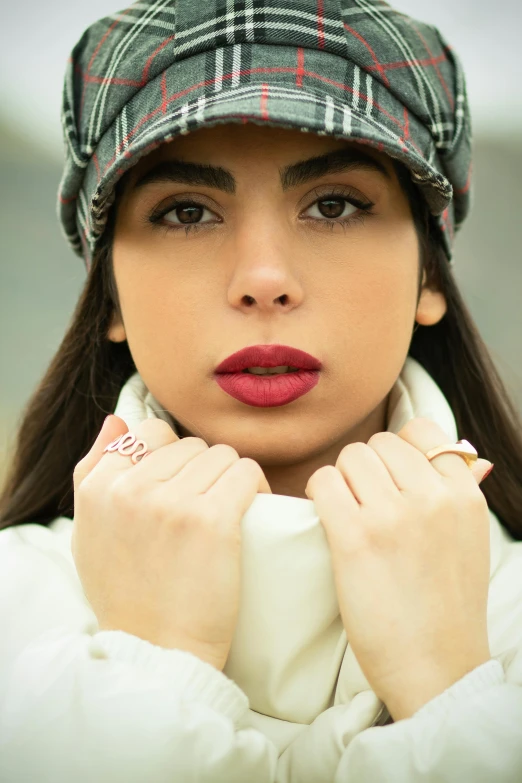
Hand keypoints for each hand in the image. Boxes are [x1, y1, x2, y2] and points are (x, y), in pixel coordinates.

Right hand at [72, 415, 270, 670]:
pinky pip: (246, 472)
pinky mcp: (213, 521)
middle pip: (190, 445)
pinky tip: (251, 508)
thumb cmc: (125, 594)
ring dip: (230, 478)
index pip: (149, 433)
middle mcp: (132, 489)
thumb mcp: (88, 533)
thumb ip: (93, 472)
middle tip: (207, 504)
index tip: (183, 483)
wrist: (158, 650)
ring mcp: (173, 503)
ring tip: (228, 509)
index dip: (172, 456)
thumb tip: (117, 420)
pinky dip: (256, 486)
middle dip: (202, 470)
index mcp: (99, 488)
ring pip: (221, 455)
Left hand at [305, 417, 492, 720]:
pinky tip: (328, 518)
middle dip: (365, 468)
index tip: (389, 476)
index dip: (398, 449)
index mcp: (464, 496)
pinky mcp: (356, 538)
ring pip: (349, 458)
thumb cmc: (448, 608)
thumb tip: (466, 452)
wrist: (436, 668)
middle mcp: (432, 498)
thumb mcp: (470, 541)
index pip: (422, 431)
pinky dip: (319, 494)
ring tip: (347, 513)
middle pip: (378, 444)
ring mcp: (393, 516)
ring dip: (341, 480)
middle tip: (364, 502)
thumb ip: (461, 492)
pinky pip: (323, 483)